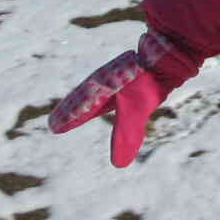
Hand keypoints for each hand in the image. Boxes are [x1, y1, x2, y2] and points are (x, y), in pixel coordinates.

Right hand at [49, 29, 185, 167]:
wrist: (165, 55)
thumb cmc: (148, 82)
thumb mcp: (136, 111)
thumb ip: (126, 135)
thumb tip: (118, 164)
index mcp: (99, 89)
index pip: (80, 107)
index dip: (68, 118)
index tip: (54, 127)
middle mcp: (104, 81)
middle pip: (82, 98)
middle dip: (70, 111)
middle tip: (54, 123)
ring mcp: (117, 76)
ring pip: (94, 91)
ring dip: (82, 103)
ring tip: (74, 111)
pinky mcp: (130, 75)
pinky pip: (109, 88)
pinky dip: (101, 96)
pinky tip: (108, 98)